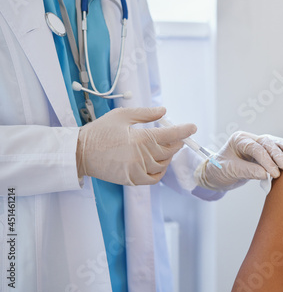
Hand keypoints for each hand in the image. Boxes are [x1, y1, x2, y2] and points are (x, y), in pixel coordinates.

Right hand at [77, 107, 195, 185]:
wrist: (80, 153)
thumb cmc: (100, 131)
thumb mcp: (122, 116)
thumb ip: (145, 114)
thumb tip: (164, 111)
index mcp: (141, 139)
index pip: (170, 135)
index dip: (184, 131)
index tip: (193, 127)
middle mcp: (142, 156)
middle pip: (170, 150)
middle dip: (177, 142)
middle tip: (177, 136)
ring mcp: (138, 170)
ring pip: (164, 164)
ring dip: (169, 155)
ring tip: (165, 147)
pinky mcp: (132, 180)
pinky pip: (155, 178)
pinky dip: (161, 171)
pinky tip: (158, 162)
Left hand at [195, 131, 282, 189]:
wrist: (215, 175)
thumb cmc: (219, 170)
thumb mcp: (230, 170)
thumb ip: (248, 171)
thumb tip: (265, 174)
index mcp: (239, 140)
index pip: (256, 148)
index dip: (266, 160)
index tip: (274, 173)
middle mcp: (249, 139)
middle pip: (266, 142)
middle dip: (277, 153)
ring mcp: (256, 144)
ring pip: (272, 143)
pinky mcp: (261, 153)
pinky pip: (274, 150)